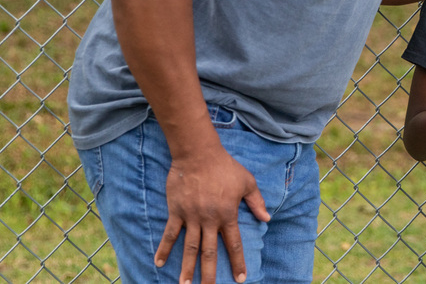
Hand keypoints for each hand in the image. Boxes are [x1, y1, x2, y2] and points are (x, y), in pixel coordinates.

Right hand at [155, 147, 269, 283]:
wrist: (198, 154)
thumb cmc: (225, 167)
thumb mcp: (247, 182)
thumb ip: (256, 202)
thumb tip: (267, 218)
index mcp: (227, 215)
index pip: (234, 244)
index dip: (237, 262)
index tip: (240, 279)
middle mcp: (209, 219)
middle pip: (209, 252)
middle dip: (209, 273)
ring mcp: (191, 216)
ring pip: (189, 247)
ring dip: (186, 268)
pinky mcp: (176, 211)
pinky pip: (170, 233)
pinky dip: (164, 248)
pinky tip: (159, 262)